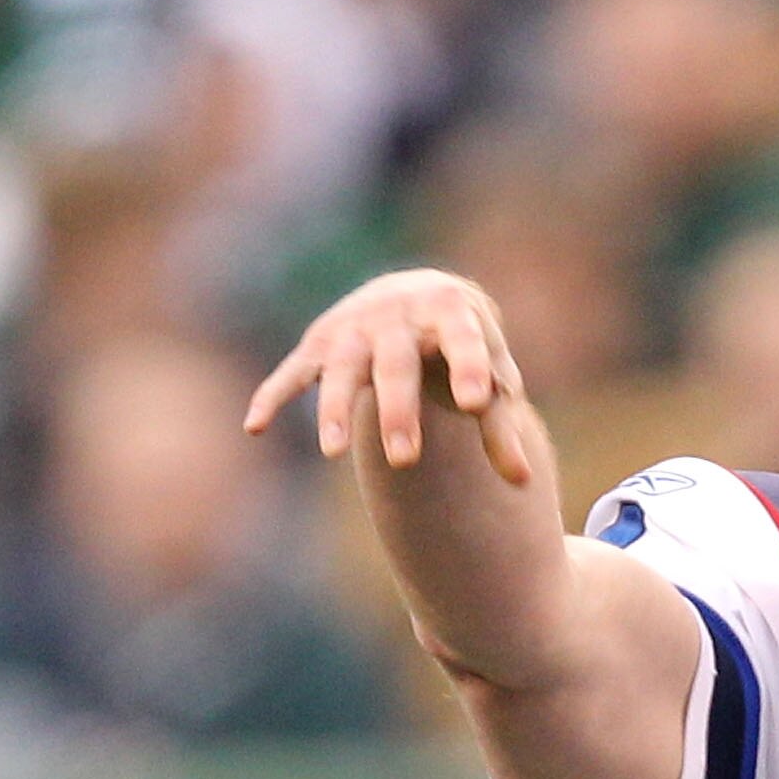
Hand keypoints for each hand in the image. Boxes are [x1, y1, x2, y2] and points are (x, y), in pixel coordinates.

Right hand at [245, 268, 531, 485]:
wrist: (421, 295)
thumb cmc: (463, 346)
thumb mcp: (490, 375)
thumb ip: (501, 427)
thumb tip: (524, 483)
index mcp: (450, 312)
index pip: (464, 340)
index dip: (471, 368)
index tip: (481, 402)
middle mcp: (397, 314)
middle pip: (396, 365)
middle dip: (399, 411)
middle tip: (406, 460)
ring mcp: (353, 328)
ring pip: (341, 369)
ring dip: (334, 408)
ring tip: (333, 452)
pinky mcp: (320, 344)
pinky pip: (294, 372)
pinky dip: (273, 396)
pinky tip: (254, 427)